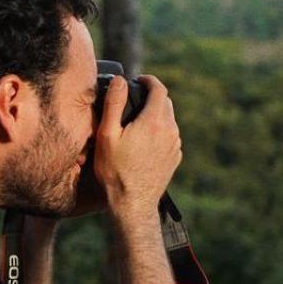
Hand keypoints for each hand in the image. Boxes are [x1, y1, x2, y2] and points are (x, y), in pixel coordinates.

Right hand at [93, 74, 181, 219]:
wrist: (133, 203)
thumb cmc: (115, 171)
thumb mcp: (107, 135)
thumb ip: (113, 104)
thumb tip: (120, 81)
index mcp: (154, 121)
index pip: (159, 89)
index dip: (149, 80)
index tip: (139, 80)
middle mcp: (170, 130)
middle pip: (165, 102)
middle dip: (152, 96)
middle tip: (134, 99)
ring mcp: (175, 145)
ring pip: (169, 119)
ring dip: (156, 114)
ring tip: (137, 121)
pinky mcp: (175, 157)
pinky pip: (170, 136)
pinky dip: (159, 131)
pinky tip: (143, 141)